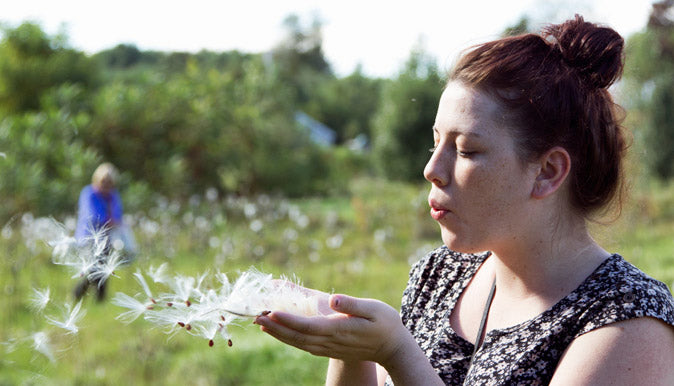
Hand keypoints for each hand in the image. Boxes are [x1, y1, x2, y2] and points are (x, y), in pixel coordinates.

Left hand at [254, 292, 410, 367]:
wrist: (392, 348)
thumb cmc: (385, 324)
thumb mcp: (374, 309)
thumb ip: (352, 304)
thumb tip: (334, 298)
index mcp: (339, 329)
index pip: (308, 326)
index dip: (289, 320)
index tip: (272, 312)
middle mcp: (330, 341)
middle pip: (297, 336)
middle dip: (276, 327)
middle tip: (256, 316)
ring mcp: (328, 347)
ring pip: (298, 342)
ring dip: (278, 333)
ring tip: (261, 323)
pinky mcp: (328, 349)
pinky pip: (303, 344)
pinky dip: (288, 338)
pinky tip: (278, 331)